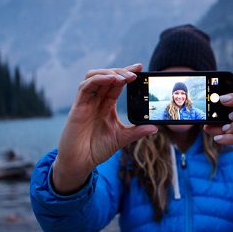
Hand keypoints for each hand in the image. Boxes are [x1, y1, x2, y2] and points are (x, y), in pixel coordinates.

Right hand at [53, 63, 156, 193]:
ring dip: (110, 73)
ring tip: (124, 77)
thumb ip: (136, 131)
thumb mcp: (122, 138)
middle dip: (121, 71)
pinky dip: (97, 80)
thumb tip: (154, 127)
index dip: (127, 73)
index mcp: (106, 105)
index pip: (117, 84)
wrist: (80, 163)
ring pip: (94, 77)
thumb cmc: (97, 149)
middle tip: (136, 72)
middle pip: (107, 76)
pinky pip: (85, 87)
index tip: (140, 68)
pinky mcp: (78, 108)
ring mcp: (86, 103)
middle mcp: (96, 101)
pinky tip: (110, 80)